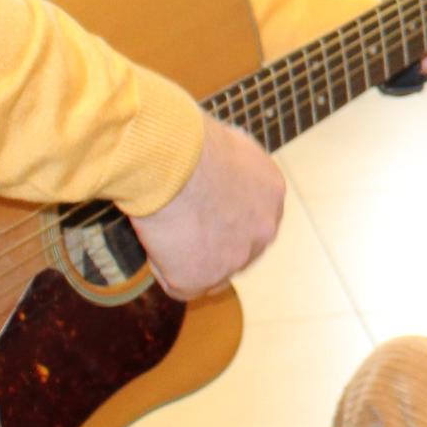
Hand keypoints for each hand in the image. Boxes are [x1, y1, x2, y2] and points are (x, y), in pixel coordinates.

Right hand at [131, 115, 285, 298]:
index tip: (200, 217)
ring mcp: (237, 257)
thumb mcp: (227, 145)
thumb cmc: (190, 141)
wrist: (174, 159)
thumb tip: (214, 166)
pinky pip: (179, 285)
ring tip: (163, 232)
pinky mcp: (203, 277)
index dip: (224, 223)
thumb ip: (230, 167)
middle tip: (179, 234)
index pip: (252, 219)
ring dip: (185, 259)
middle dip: (211, 248)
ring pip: (209, 272)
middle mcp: (265, 228)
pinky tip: (155, 242)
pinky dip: (162, 269)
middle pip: (237, 251)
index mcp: (272, 192)